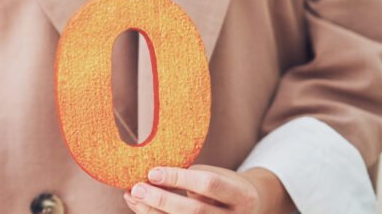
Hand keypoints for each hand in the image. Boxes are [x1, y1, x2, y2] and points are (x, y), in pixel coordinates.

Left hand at [124, 165, 292, 213]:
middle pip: (194, 210)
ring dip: (152, 211)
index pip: (209, 185)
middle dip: (161, 199)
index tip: (153, 171)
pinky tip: (139, 207)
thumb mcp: (219, 176)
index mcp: (241, 195)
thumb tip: (152, 174)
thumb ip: (193, 176)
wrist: (249, 208)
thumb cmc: (226, 187)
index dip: (180, 178)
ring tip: (131, 196)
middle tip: (137, 187)